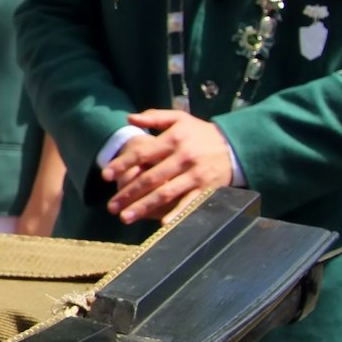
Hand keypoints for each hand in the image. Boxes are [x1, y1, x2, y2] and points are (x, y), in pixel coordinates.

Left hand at [103, 111, 233, 224]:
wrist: (236, 145)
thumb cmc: (201, 133)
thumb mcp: (180, 118)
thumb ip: (154, 117)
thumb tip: (129, 118)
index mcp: (174, 139)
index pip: (143, 154)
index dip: (122, 165)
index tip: (105, 176)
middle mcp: (184, 158)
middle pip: (151, 178)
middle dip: (129, 193)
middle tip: (111, 207)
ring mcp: (196, 175)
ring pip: (166, 193)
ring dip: (144, 207)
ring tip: (126, 217)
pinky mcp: (207, 188)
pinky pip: (190, 203)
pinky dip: (177, 215)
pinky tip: (162, 225)